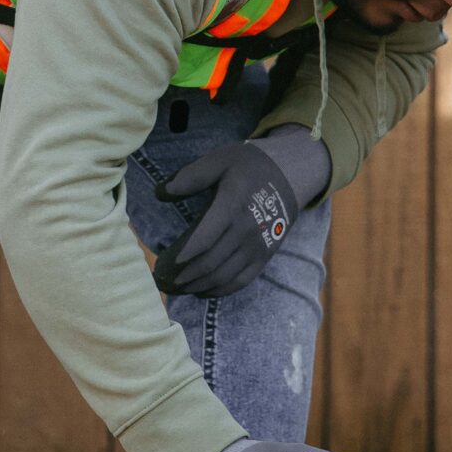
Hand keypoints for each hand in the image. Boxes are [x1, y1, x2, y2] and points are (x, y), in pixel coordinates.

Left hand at [153, 133, 319, 296]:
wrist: (291, 174)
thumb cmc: (249, 166)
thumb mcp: (219, 160)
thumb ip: (190, 176)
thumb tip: (161, 193)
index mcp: (233, 205)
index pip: (205, 238)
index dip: (184, 255)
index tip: (162, 264)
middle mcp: (246, 230)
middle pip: (210, 262)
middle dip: (182, 275)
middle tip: (160, 279)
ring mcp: (257, 246)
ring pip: (223, 276)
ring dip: (197, 286)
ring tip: (174, 288)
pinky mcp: (265, 256)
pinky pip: (241, 281)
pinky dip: (219, 290)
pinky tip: (200, 291)